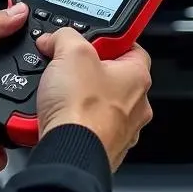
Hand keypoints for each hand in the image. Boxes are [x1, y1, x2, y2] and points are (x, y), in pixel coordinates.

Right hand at [35, 29, 152, 171]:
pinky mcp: (102, 149)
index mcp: (138, 77)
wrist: (69, 155)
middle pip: (111, 76)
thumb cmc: (81, 110)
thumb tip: (55, 38)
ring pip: (97, 105)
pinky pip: (85, 127)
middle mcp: (137, 106)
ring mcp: (121, 131)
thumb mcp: (71, 52)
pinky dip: (70, 121)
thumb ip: (65, 36)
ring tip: (57, 94)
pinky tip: (54, 117)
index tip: (90, 38)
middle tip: (68, 66)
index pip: (131, 46)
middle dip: (87, 70)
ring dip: (77, 98)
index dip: (109, 39)